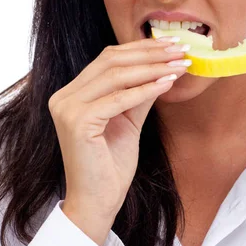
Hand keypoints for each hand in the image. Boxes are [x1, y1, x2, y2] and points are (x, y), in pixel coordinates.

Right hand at [48, 37, 190, 218]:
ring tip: (180, 64)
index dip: (141, 48)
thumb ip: (140, 93)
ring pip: (116, 75)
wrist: (97, 202)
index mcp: (72, 93)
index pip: (108, 58)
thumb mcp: (129, 120)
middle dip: (150, 53)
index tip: (171, 44)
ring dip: (153, 67)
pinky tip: (168, 83)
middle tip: (181, 49)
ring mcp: (67, 108)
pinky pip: (119, 99)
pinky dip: (146, 89)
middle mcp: (64, 96)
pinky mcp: (77, 121)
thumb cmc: (111, 165)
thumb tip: (164, 67)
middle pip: (111, 60)